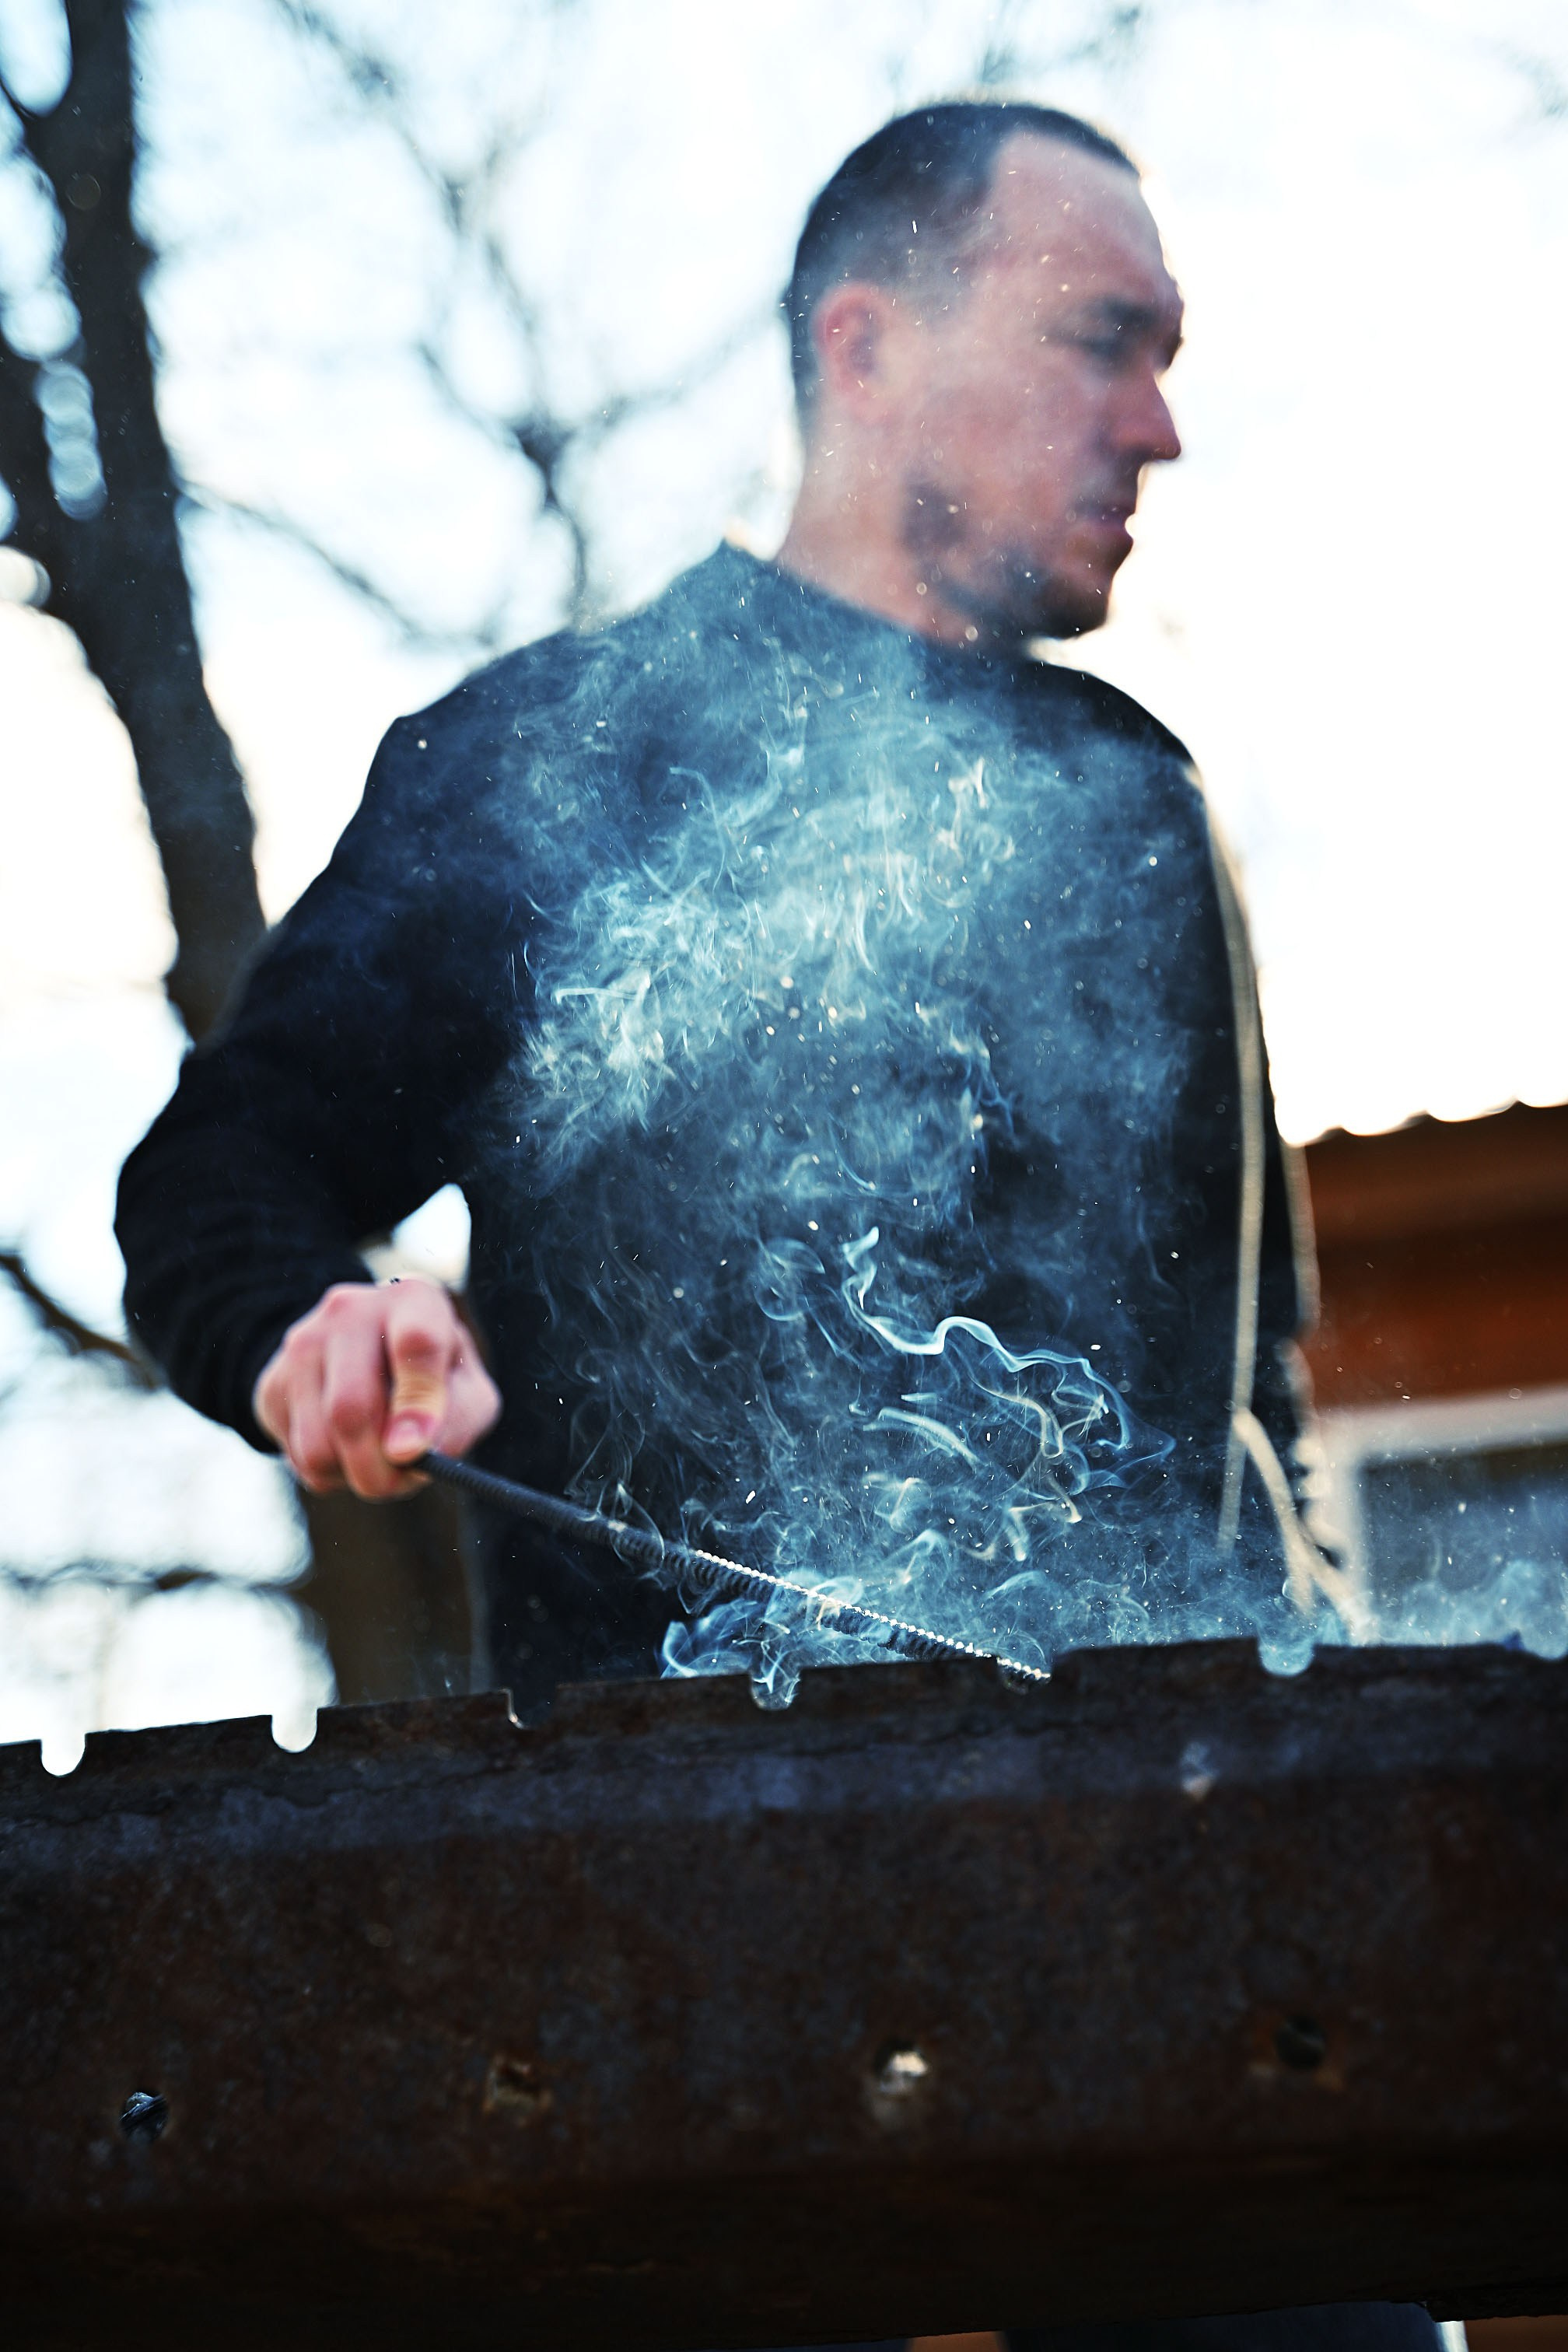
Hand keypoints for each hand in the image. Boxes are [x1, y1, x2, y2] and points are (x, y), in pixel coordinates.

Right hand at [253, 1275, 500, 1498]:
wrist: (366, 1355)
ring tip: (381, 1460)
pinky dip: (332, 1474)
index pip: (416, 1343)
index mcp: (414, 1300)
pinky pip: (299, 1457)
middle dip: (382, 1466)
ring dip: (356, 1475)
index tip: (419, 1453)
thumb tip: (416, 1452)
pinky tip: (350, 1450)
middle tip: (404, 1481)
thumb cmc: (435, 1376)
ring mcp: (303, 1343)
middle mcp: (351, 1310)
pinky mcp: (274, 1381)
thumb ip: (461, 1417)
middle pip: (352, 1407)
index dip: (418, 1404)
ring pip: (319, 1444)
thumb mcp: (468, 1388)